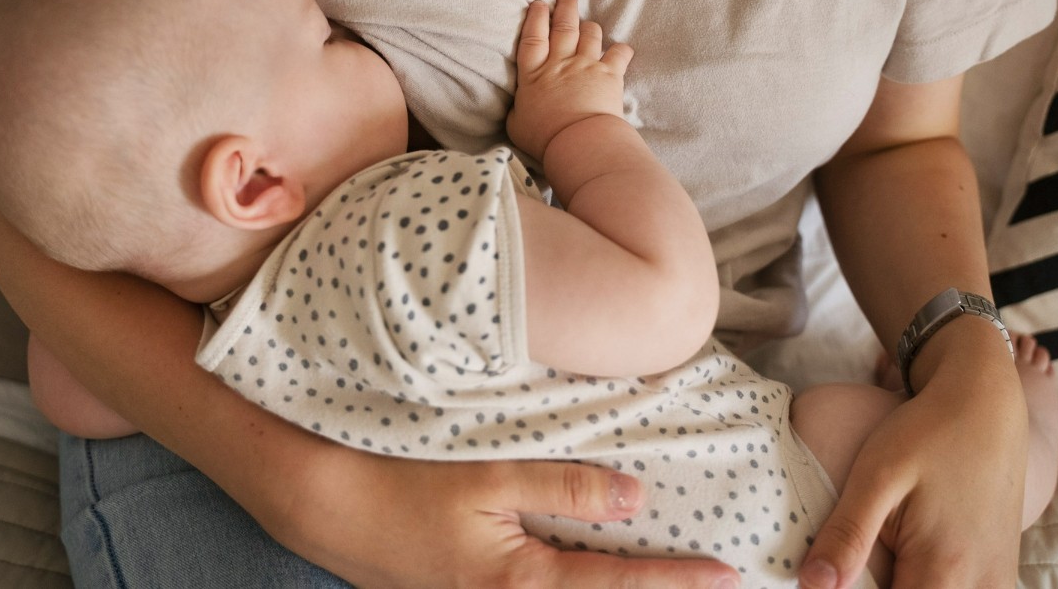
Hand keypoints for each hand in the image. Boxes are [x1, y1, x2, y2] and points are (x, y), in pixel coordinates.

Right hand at [279, 445, 741, 588]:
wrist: (331, 513)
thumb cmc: (404, 490)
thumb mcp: (488, 480)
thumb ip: (565, 487)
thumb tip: (636, 497)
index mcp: (523, 585)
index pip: (620, 586)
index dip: (677, 581)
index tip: (727, 575)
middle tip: (711, 582)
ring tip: (664, 578)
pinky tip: (593, 573)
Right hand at [508, 0, 633, 161]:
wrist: (578, 142)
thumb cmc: (544, 137)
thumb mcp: (516, 124)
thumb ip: (517, 110)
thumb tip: (518, 107)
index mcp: (533, 74)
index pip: (532, 37)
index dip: (535, 17)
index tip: (538, 3)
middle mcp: (559, 63)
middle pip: (563, 26)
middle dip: (564, 7)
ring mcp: (586, 66)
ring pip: (590, 34)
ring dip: (589, 25)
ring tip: (587, 22)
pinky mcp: (609, 75)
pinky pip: (619, 54)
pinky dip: (621, 50)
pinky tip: (621, 49)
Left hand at [800, 356, 1027, 587]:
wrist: (986, 406)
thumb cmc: (927, 434)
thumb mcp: (877, 477)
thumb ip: (847, 535)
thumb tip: (812, 585)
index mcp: (944, 568)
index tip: (832, 581)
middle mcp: (980, 586)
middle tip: (851, 569)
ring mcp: (996, 583)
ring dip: (907, 588)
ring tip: (873, 566)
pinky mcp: (1000, 573)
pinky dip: (931, 586)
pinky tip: (906, 567)